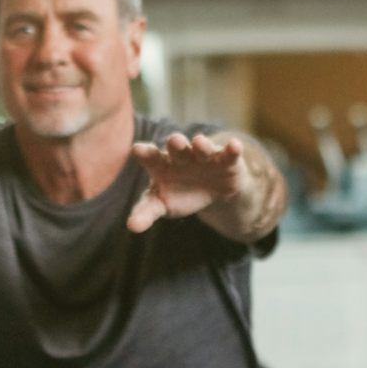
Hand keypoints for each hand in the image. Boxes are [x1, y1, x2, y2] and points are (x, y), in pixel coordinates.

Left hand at [128, 133, 249, 232]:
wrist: (213, 193)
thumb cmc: (179, 194)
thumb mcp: (161, 205)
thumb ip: (145, 213)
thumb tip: (131, 227)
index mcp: (161, 164)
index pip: (150, 156)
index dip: (145, 152)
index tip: (138, 150)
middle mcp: (182, 155)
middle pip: (177, 148)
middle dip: (176, 144)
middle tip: (174, 141)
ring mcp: (204, 156)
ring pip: (202, 147)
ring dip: (202, 144)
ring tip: (199, 142)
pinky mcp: (226, 160)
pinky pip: (229, 153)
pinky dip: (232, 149)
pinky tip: (235, 146)